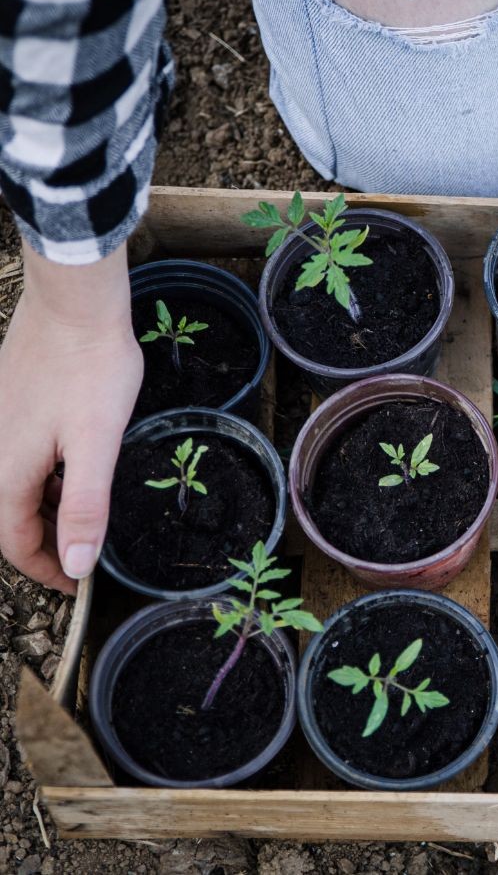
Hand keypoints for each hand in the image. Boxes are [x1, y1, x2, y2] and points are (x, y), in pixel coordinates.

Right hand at [0, 244, 140, 593]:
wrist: (74, 303)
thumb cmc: (91, 370)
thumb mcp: (97, 443)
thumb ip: (87, 504)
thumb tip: (78, 564)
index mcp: (8, 470)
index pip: (14, 542)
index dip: (47, 570)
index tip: (76, 585)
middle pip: (9, 517)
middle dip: (43, 544)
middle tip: (82, 558)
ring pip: (13, 487)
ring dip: (43, 510)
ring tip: (82, 520)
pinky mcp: (7, 404)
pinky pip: (15, 458)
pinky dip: (41, 478)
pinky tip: (70, 471)